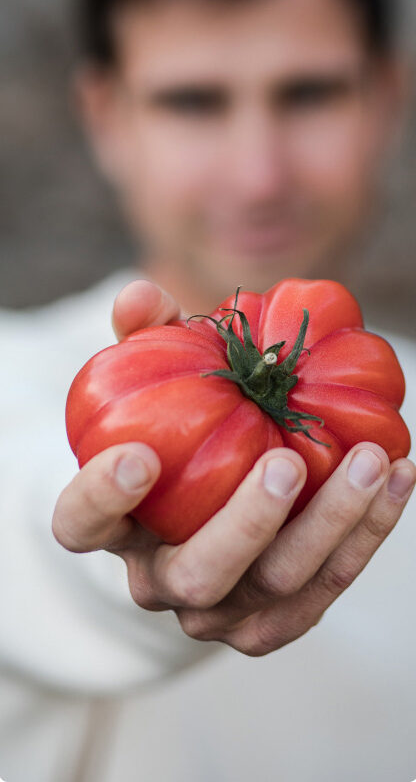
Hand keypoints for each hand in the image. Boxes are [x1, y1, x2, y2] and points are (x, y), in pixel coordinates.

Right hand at [53, 280, 415, 656]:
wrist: (205, 517)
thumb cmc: (177, 435)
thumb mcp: (155, 384)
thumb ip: (145, 340)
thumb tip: (140, 294)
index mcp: (116, 526)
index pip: (82, 524)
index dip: (101, 498)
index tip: (140, 453)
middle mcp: (160, 580)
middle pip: (197, 574)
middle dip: (245, 523)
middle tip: (286, 461)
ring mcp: (219, 610)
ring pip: (274, 586)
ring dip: (330, 523)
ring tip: (374, 459)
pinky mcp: (273, 620)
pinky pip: (324, 587)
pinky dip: (365, 533)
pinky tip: (398, 476)